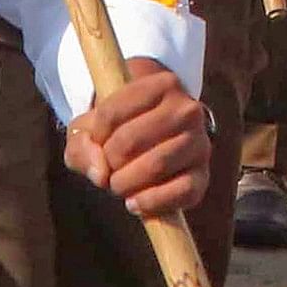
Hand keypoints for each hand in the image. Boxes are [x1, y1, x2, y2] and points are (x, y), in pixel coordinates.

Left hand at [58, 66, 210, 220]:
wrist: (154, 139)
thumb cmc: (118, 127)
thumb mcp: (91, 126)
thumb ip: (82, 146)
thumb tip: (100, 175)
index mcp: (162, 84)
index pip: (111, 112)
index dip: (95, 135)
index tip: (96, 140)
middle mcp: (188, 110)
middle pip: (130, 141)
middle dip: (109, 162)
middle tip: (106, 168)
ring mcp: (200, 143)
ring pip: (155, 165)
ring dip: (125, 183)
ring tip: (118, 184)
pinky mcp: (203, 176)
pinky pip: (180, 192)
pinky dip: (151, 202)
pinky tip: (134, 203)